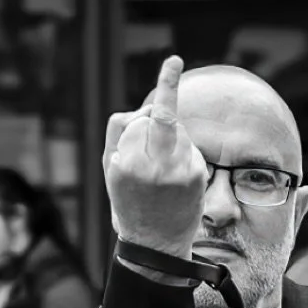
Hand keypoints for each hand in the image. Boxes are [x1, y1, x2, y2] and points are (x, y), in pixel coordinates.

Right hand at [103, 55, 207, 254]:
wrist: (155, 245)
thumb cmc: (128, 202)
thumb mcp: (109, 170)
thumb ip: (120, 133)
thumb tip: (147, 107)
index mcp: (126, 162)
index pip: (140, 118)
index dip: (159, 93)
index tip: (175, 62)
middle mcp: (153, 165)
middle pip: (162, 117)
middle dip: (166, 96)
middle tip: (172, 66)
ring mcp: (179, 171)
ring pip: (177, 130)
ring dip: (170, 136)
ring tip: (161, 167)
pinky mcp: (197, 176)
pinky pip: (190, 148)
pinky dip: (183, 153)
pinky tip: (175, 176)